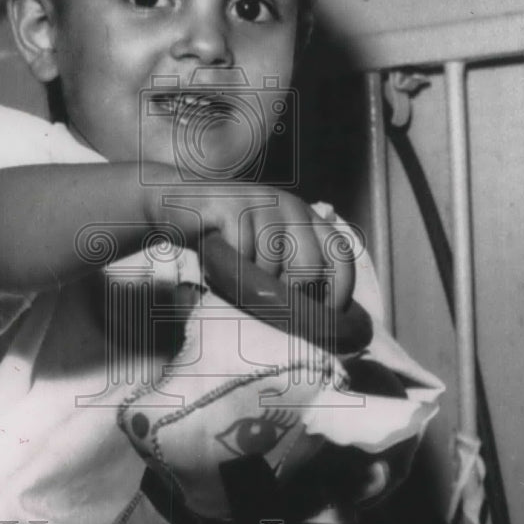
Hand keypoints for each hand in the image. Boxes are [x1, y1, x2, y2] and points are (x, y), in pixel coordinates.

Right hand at [141, 169, 355, 311]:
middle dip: (290, 296)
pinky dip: (230, 267)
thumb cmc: (230, 241)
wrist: (182, 206)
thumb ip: (295, 272)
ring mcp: (263, 202)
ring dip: (252, 282)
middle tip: (268, 305)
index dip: (337, 294)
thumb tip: (322, 322)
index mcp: (310, 219)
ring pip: (273, 262)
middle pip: (309, 266)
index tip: (321, 320)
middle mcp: (293, 206)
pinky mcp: (233, 204)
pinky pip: (242, 252)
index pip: (341, 259)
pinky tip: (220, 263)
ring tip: (238, 280)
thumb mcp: (269, 254)